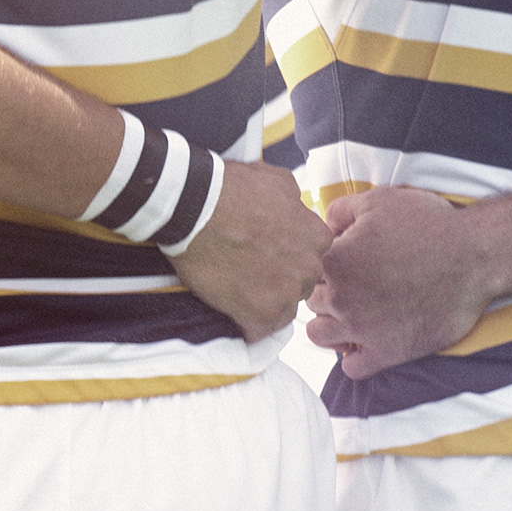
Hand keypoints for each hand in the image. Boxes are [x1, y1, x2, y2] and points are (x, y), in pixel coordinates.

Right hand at [167, 160, 331, 341]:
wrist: (195, 207)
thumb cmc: (230, 189)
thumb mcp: (276, 180)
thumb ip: (294, 201)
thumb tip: (294, 208)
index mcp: (316, 237)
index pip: (312, 254)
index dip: (289, 252)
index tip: (270, 250)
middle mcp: (308, 268)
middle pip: (300, 283)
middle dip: (280, 278)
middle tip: (251, 268)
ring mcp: (285, 294)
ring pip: (283, 309)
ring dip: (264, 302)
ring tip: (238, 288)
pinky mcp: (259, 314)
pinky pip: (258, 330)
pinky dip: (245, 323)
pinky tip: (231, 308)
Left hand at [305, 186, 500, 378]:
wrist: (475, 256)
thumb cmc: (427, 223)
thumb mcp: (375, 200)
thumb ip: (337, 211)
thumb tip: (322, 227)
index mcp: (332, 261)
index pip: (303, 269)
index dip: (319, 264)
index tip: (340, 262)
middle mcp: (339, 297)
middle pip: (309, 301)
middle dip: (324, 293)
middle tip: (350, 286)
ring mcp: (362, 328)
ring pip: (318, 335)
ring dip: (330, 325)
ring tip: (351, 314)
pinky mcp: (388, 353)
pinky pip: (352, 369)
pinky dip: (354, 358)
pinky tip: (367, 342)